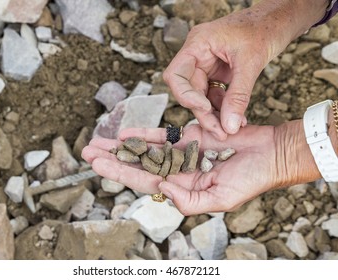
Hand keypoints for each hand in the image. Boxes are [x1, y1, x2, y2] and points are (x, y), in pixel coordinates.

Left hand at [82, 124, 283, 214]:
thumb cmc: (250, 180)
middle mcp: (176, 171)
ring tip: (96, 142)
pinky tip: (124, 133)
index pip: (143, 182)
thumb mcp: (220, 199)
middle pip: (137, 165)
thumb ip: (189, 200)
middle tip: (86, 152)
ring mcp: (181, 153)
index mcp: (181, 188)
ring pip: (145, 149)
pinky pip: (162, 134)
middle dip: (111, 160)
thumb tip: (161, 188)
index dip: (120, 174)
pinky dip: (144, 133)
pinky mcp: (189, 136)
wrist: (268, 154)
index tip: (97, 166)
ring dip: (121, 146)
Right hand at [163, 0, 320, 138]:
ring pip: (202, 96)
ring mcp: (207, 64)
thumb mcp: (251, 62)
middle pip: (189, 90)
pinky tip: (236, 118)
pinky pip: (214, 94)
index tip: (206, 110)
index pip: (176, 75)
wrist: (279, 20)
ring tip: (230, 128)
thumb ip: (238, 96)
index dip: (186, 96)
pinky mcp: (217, 72)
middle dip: (204, 113)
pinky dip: (224, 107)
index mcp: (197, 44)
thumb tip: (229, 125)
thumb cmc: (264, 28)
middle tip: (220, 131)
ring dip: (214, 114)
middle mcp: (197, 55)